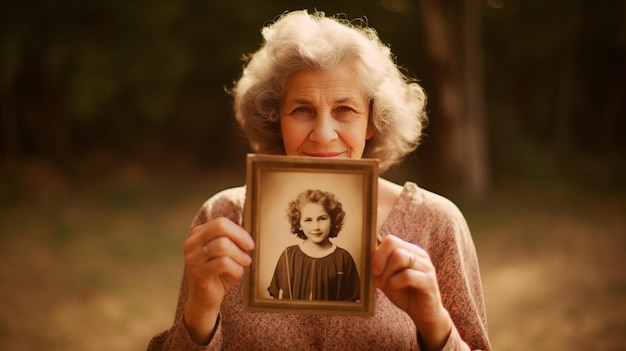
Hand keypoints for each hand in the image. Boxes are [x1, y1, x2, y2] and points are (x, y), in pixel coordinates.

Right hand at [182, 217, 254, 343]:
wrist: (205, 300)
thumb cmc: (219, 273)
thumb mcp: (226, 253)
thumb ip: (232, 240)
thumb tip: (249, 231)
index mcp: (197, 234)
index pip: (220, 222)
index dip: (239, 231)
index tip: (249, 243)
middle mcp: (191, 244)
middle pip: (220, 227)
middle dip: (240, 237)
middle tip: (250, 250)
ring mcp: (192, 258)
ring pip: (222, 245)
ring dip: (239, 255)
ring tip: (245, 263)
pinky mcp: (198, 274)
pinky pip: (223, 263)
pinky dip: (236, 268)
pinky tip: (237, 273)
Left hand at [371, 234, 450, 350]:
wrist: (422, 313)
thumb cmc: (403, 293)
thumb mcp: (386, 277)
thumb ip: (378, 266)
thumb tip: (362, 257)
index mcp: (408, 250)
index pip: (389, 240)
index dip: (376, 253)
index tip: (371, 269)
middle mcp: (418, 254)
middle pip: (392, 243)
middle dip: (378, 260)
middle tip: (375, 276)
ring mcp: (425, 266)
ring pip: (400, 256)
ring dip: (386, 272)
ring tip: (384, 284)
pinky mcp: (429, 280)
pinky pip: (408, 275)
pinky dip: (395, 281)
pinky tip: (393, 287)